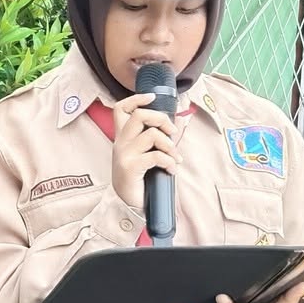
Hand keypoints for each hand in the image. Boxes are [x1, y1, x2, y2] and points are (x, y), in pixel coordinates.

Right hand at [110, 91, 178, 209]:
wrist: (129, 205)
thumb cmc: (140, 178)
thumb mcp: (151, 154)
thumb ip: (164, 136)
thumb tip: (182, 119)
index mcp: (123, 137)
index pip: (120, 109)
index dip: (136, 99)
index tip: (152, 97)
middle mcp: (121, 142)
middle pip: (139, 115)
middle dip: (162, 119)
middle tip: (172, 132)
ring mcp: (124, 154)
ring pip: (151, 134)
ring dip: (170, 145)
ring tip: (175, 158)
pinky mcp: (130, 167)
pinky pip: (155, 156)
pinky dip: (169, 161)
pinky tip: (171, 170)